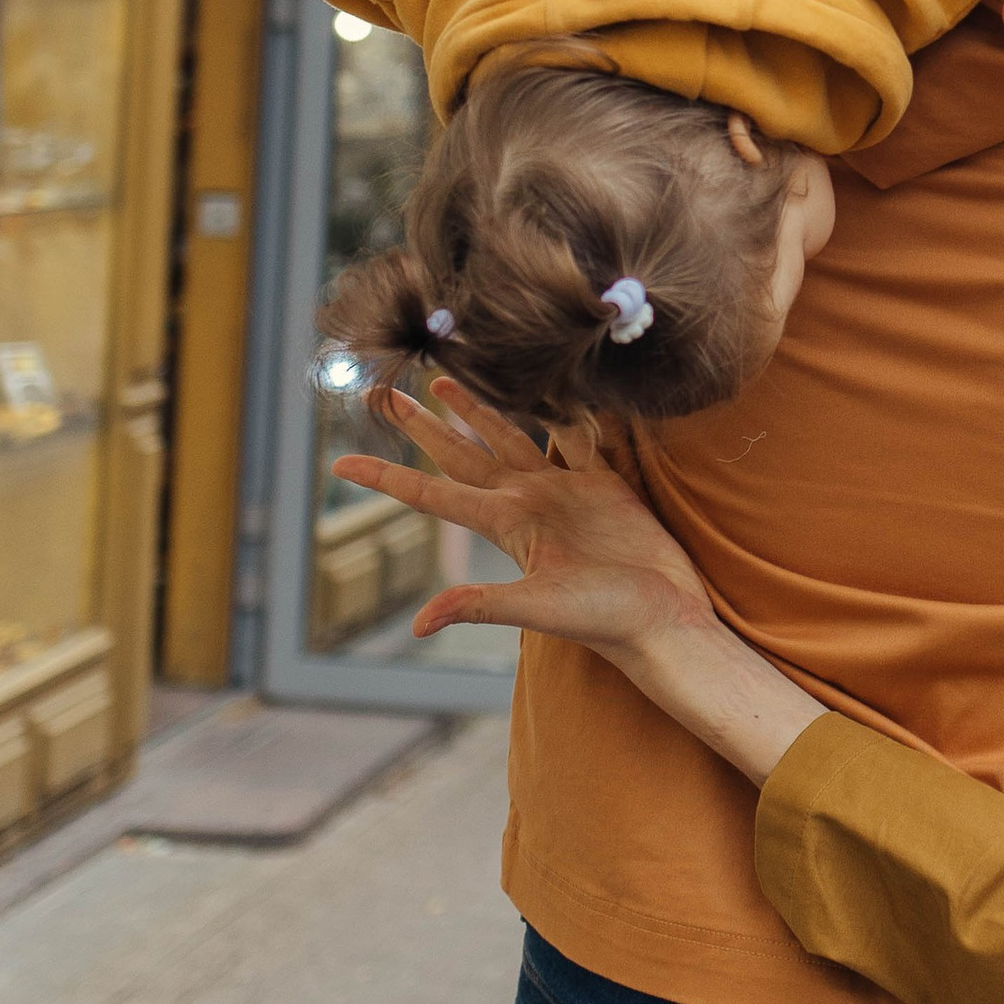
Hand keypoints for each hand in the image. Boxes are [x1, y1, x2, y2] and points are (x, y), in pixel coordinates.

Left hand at [341, 381, 828, 781]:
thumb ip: (483, 605)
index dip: (387, 478)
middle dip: (421, 424)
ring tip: (443, 379)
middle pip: (461, 453)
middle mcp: (527, 501)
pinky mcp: (604, 483)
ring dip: (476, 410)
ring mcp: (563, 491)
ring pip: (509, 437)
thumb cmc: (603, 619)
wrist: (663, 618)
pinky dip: (558, 410)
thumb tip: (419, 624)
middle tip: (382, 392)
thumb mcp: (538, 608)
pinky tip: (545, 386)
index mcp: (507, 524)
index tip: (340, 464)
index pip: (432, 494)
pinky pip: (574, 436)